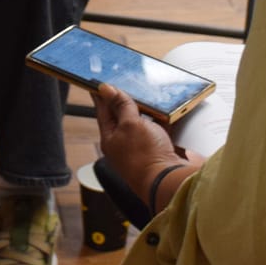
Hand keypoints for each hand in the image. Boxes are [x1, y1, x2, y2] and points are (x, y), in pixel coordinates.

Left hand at [94, 84, 186, 211]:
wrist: (167, 181)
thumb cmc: (144, 155)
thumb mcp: (130, 123)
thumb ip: (121, 105)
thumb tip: (105, 88)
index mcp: (110, 138)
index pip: (103, 111)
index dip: (101, 95)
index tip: (98, 83)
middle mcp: (123, 144)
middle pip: (122, 117)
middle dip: (124, 100)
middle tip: (123, 83)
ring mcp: (140, 148)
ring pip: (141, 123)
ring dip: (144, 109)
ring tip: (145, 93)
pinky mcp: (157, 151)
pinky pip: (157, 130)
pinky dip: (160, 119)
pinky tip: (165, 110)